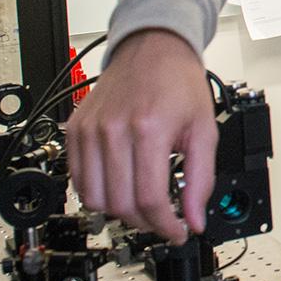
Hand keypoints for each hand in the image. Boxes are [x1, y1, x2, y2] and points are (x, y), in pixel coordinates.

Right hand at [66, 28, 218, 243]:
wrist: (152, 48)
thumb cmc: (178, 82)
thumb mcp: (205, 129)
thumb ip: (201, 179)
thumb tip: (195, 219)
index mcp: (148, 129)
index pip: (149, 199)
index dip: (165, 226)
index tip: (177, 232)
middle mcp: (113, 130)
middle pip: (120, 204)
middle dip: (145, 223)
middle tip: (161, 220)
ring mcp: (89, 131)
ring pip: (93, 198)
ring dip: (118, 213)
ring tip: (140, 206)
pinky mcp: (75, 130)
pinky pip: (77, 179)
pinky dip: (95, 194)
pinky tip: (117, 188)